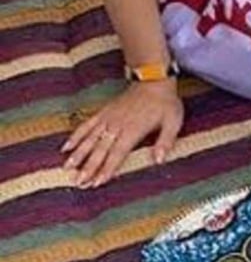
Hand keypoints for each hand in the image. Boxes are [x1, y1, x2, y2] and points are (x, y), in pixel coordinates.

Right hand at [62, 80, 183, 187]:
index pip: (117, 153)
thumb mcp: (173, 121)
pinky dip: (76, 136)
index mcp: (133, 130)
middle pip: (100, 149)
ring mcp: (108, 118)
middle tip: (78, 182)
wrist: (154, 79)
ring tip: (67, 168)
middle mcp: (117, 125)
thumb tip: (160, 160)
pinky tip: (66, 147)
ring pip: (90, 139)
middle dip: (88, 167)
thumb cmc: (165, 102)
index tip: (97, 182)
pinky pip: (86, 125)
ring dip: (78, 154)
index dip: (107, 168)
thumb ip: (166, 141)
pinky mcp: (104, 112)